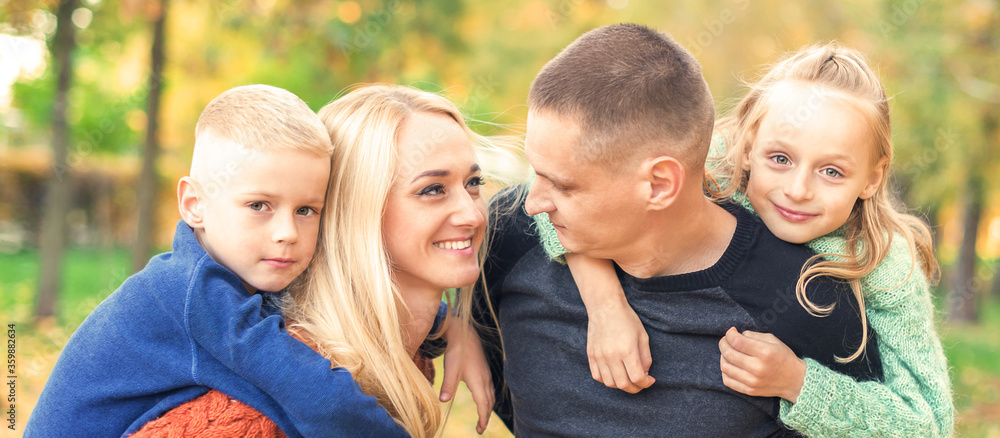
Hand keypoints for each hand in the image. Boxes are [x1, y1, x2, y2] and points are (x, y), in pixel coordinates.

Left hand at [440, 317, 494, 433]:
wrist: (464, 333)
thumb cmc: (456, 351)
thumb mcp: (450, 369)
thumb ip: (447, 385)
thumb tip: (442, 401)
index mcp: (478, 381)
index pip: (484, 405)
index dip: (482, 418)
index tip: (479, 429)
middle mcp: (485, 379)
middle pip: (489, 403)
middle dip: (486, 416)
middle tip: (480, 428)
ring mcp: (486, 375)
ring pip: (491, 396)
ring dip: (487, 408)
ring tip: (482, 417)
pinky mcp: (485, 371)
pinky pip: (490, 389)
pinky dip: (487, 399)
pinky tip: (482, 400)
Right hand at [586, 297, 654, 393]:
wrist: (605, 307)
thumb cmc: (626, 319)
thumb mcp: (643, 336)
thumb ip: (646, 357)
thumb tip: (645, 374)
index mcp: (627, 350)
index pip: (637, 378)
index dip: (646, 383)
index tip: (650, 380)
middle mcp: (612, 356)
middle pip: (623, 384)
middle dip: (635, 388)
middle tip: (640, 384)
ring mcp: (599, 356)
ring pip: (610, 383)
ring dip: (621, 385)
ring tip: (627, 378)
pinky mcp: (591, 355)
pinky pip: (597, 376)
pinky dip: (607, 380)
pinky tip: (614, 374)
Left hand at [718, 327, 805, 401]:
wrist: (795, 381)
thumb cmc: (783, 357)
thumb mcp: (772, 340)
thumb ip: (753, 335)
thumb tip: (736, 335)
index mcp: (765, 352)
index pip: (737, 342)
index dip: (730, 334)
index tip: (731, 332)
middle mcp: (757, 368)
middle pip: (728, 354)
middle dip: (723, 343)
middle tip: (726, 340)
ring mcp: (752, 381)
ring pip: (725, 367)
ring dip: (723, 356)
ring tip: (728, 352)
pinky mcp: (749, 391)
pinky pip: (727, 381)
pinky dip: (725, 371)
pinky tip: (731, 365)